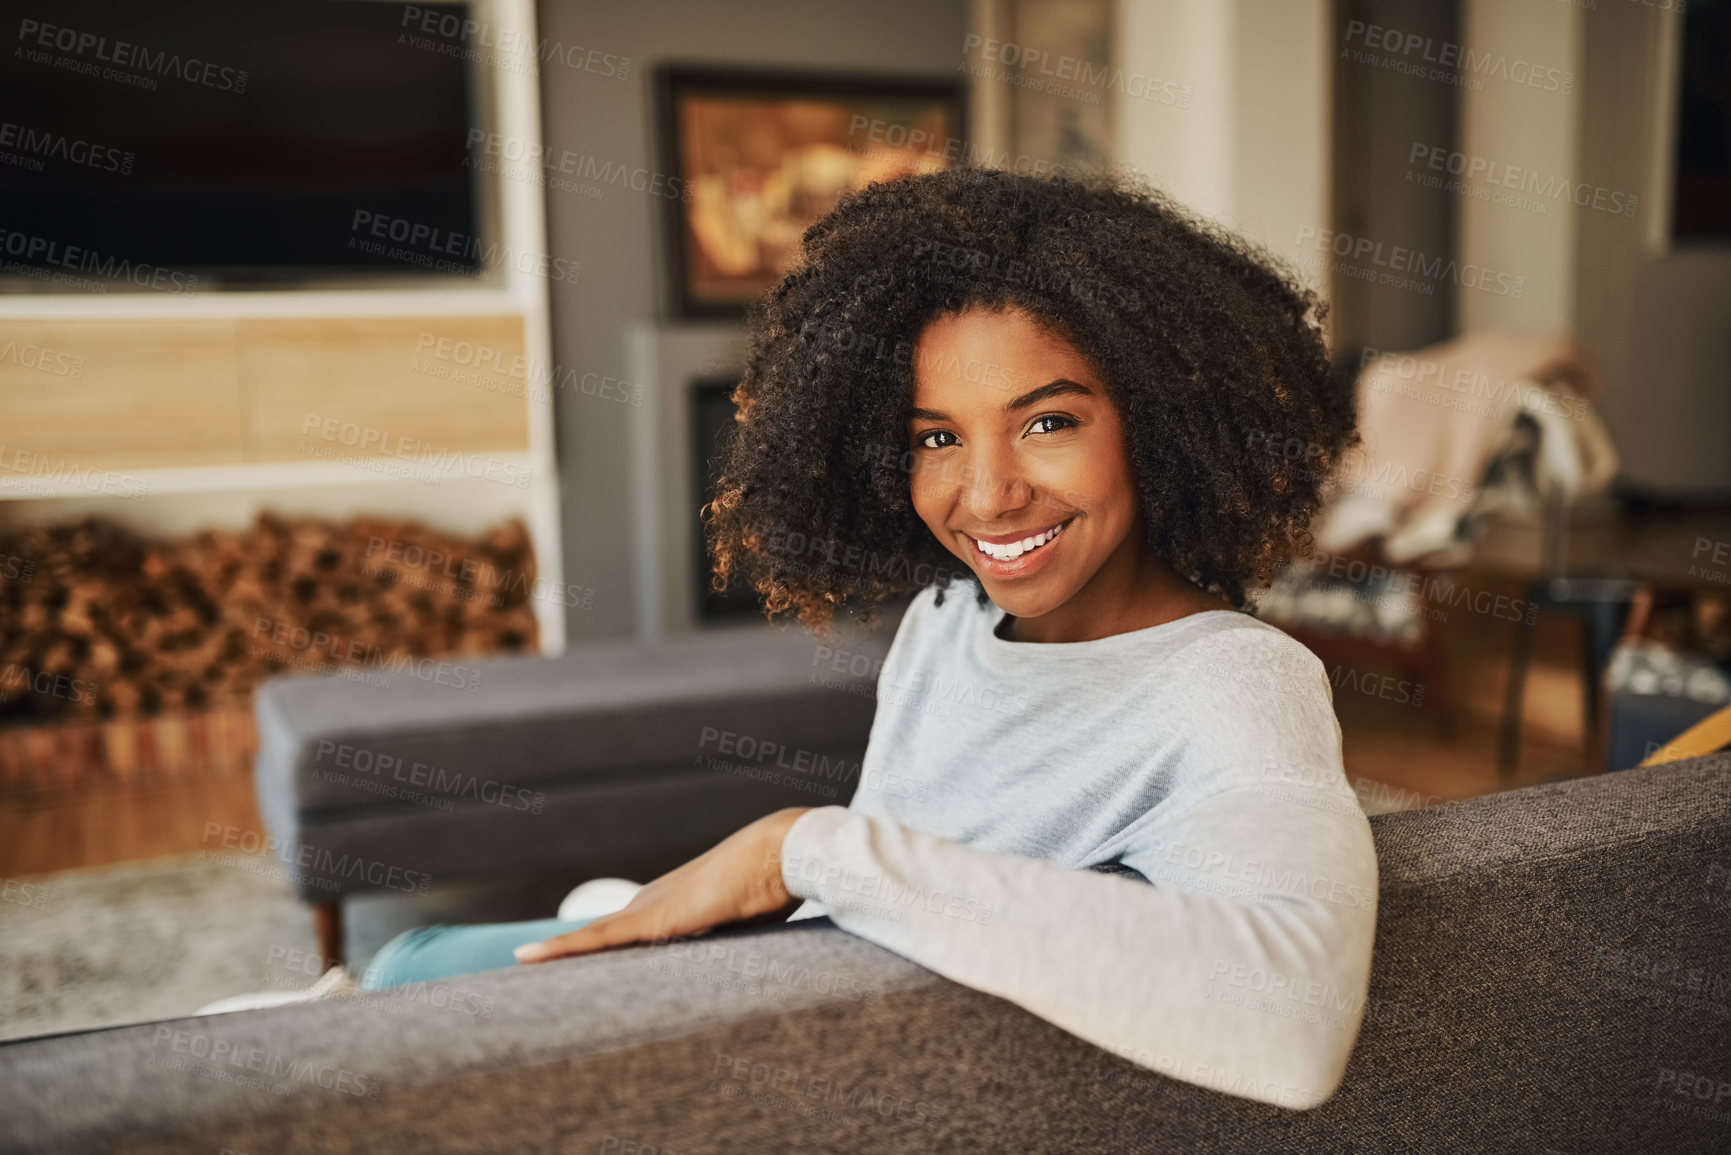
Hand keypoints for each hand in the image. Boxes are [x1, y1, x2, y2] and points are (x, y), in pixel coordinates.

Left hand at [513, 807, 813, 963]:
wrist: (782, 853)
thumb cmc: (777, 883)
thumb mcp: (750, 922)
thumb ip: (734, 939)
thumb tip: (740, 965)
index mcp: (675, 904)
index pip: (627, 932)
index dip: (599, 948)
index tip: (577, 965)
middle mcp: (655, 901)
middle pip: (602, 936)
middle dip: (569, 955)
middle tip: (531, 968)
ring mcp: (651, 908)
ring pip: (592, 939)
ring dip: (557, 956)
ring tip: (518, 965)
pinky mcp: (652, 919)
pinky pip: (597, 939)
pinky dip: (561, 950)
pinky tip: (527, 958)